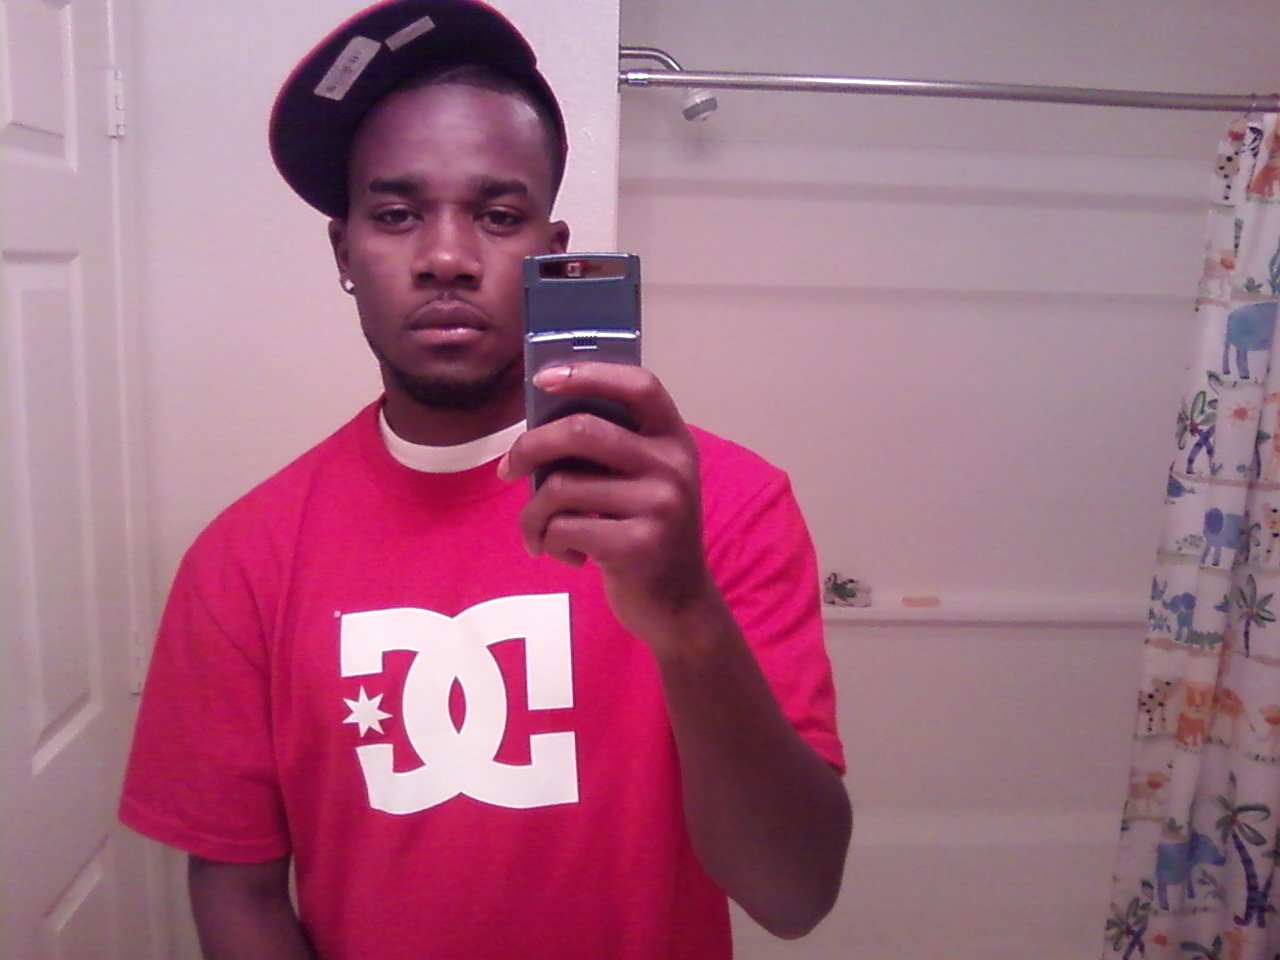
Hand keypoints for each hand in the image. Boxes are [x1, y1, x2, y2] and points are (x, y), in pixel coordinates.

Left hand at [498, 362, 720, 653]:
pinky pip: (563, 527)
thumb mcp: (645, 481)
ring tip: (539, 532)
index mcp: (674, 439)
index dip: (590, 373)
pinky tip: (565, 555)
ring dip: (533, 512)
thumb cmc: (646, 533)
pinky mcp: (636, 545)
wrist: (678, 604)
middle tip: (509, 468)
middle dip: (530, 447)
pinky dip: (549, 542)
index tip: (544, 378)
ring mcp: (658, 506)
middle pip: (582, 431)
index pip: (639, 385)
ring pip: (561, 486)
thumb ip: (610, 450)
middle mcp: (672, 466)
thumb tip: (538, 423)